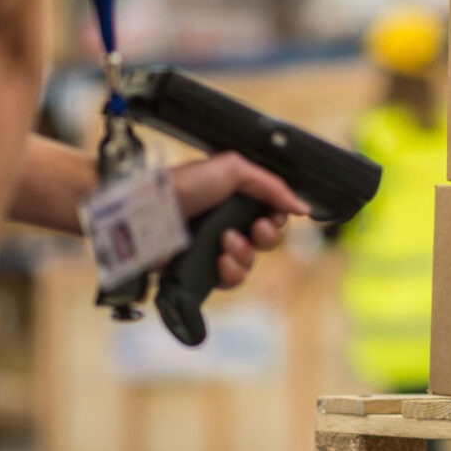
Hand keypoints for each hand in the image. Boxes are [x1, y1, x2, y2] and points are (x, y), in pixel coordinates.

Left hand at [169, 151, 310, 287]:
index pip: (271, 213)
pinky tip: (219, 261)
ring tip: (225, 244)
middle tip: (253, 229)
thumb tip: (302, 206)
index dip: (277, 219)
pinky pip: (232, 280)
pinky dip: (231, 272)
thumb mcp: (234, 170)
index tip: (271, 217)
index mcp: (235, 196)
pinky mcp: (203, 270)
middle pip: (266, 240)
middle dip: (266, 236)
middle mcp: (227, 222)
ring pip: (251, 261)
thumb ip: (273, 186)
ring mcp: (215, 248)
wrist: (148, 216)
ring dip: (244, 253)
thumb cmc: (184, 186)